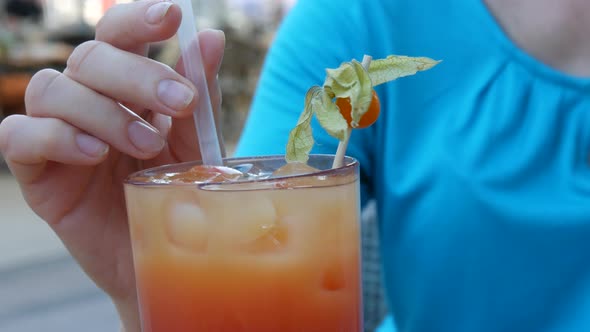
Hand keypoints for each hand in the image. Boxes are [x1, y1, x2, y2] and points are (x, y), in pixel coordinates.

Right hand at [0, 1, 224, 330]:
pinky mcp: (36, 171)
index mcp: (125, 87)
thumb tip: (212, 38)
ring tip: (147, 146)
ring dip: (104, 112)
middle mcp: (87, 100)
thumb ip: (198, 95)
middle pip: (89, 57)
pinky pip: (20, 137)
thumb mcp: (194, 143)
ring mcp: (57, 133)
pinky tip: (95, 155)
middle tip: (179, 104)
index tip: (173, 16)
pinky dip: (57, 138)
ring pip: (52, 89)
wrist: (164, 256)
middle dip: (135, 75)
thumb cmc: (178, 194)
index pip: (118, 34)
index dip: (138, 19)